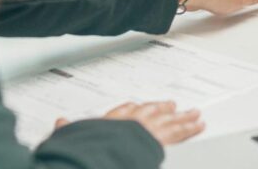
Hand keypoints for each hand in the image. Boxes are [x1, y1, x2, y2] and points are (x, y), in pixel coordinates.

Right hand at [55, 101, 203, 145]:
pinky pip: (179, 132)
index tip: (138, 106)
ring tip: (194, 114)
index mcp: (111, 120)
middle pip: (150, 110)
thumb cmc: (91, 146)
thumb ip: (68, 129)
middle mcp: (131, 120)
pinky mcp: (160, 139)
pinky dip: (190, 128)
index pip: (124, 110)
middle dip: (162, 108)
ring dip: (182, 116)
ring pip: (168, 119)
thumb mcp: (74, 138)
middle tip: (172, 104)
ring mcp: (147, 128)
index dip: (133, 109)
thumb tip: (59, 123)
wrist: (104, 153)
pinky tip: (199, 125)